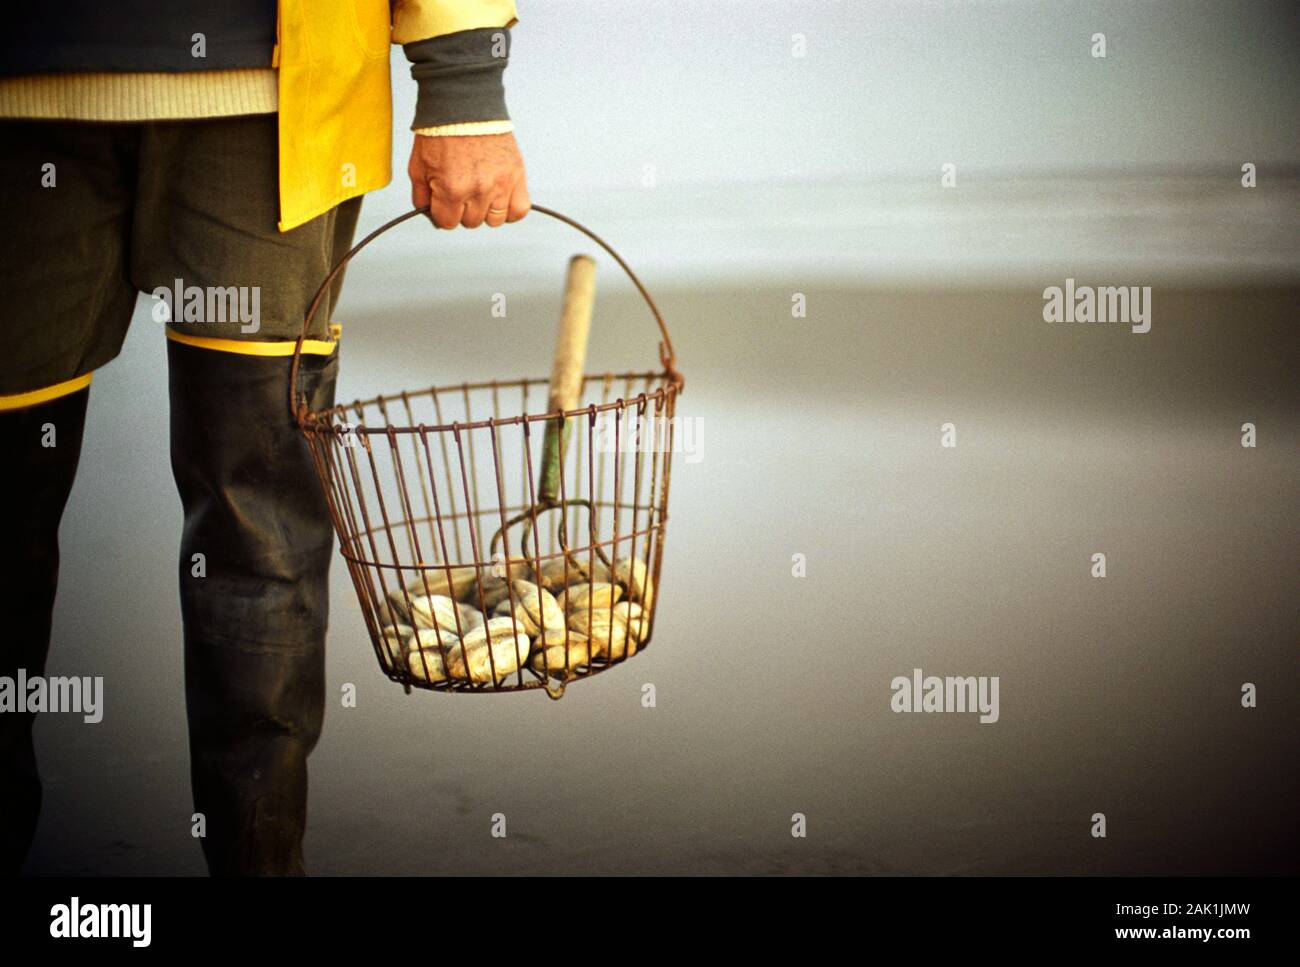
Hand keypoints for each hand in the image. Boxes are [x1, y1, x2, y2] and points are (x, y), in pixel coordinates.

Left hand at [408, 132, 530, 228]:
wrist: (464, 104)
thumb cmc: (441, 132)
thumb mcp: (418, 167)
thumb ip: (422, 196)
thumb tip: (429, 214)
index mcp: (452, 189)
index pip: (447, 223)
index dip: (442, 212)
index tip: (443, 199)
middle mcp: (478, 190)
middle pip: (471, 222)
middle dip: (463, 209)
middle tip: (461, 187)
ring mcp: (500, 184)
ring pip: (494, 220)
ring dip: (486, 209)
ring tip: (481, 190)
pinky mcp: (517, 175)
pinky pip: (519, 210)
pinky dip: (510, 209)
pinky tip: (500, 198)